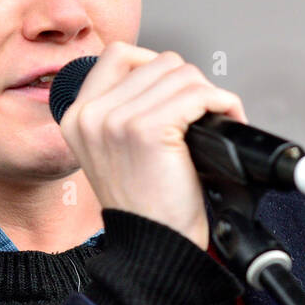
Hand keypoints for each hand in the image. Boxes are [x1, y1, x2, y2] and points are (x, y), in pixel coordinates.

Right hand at [57, 42, 249, 250]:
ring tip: (216, 119)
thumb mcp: (113, 151)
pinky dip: (222, 103)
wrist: (154, 250)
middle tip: (203, 113)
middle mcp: (91, 115)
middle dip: (190, 85)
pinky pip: (198, 95)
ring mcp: (116, 120)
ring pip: (182, 75)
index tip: (175, 90)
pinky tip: (226, 119)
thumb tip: (168, 75)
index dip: (155, 64)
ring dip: (210, 95)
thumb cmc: (145, 207)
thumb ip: (123, 109)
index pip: (119, 55)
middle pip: (158, 62)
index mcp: (78, 116)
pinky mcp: (147, 130)